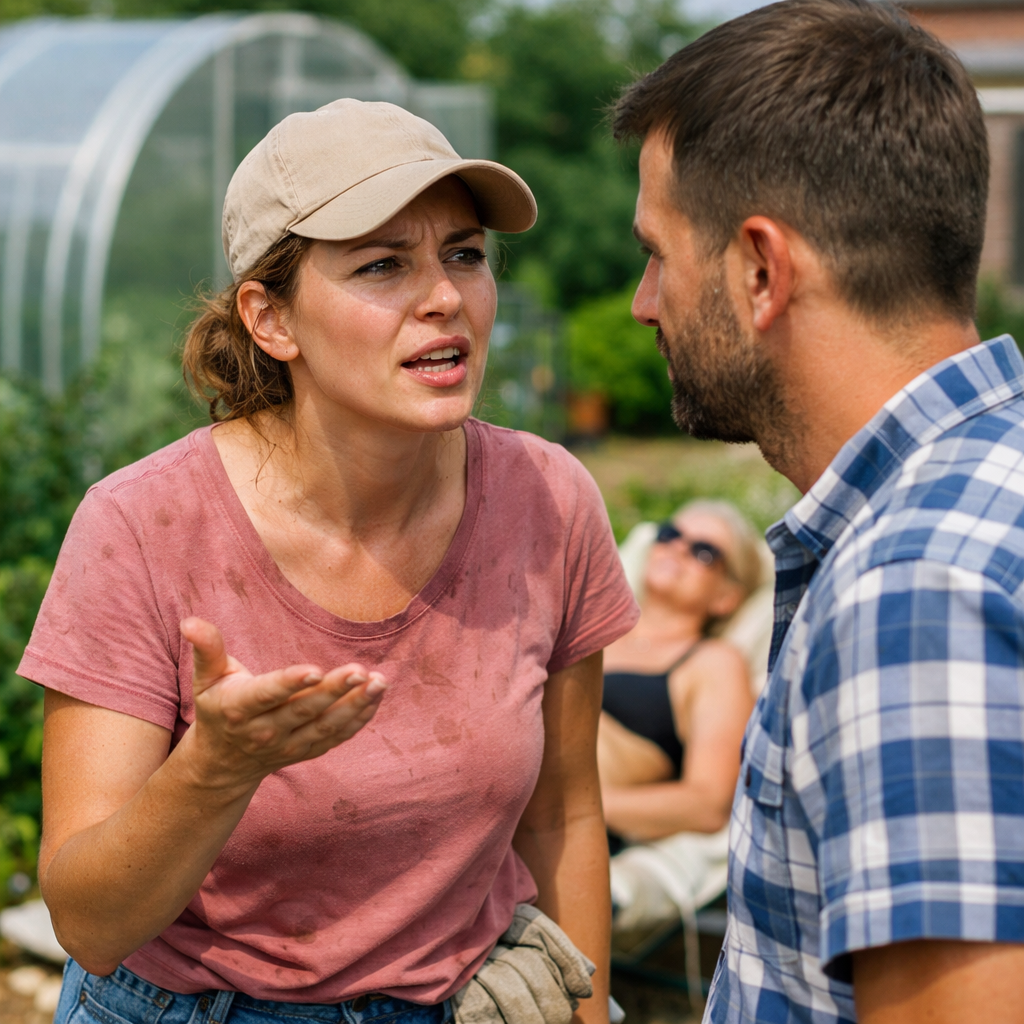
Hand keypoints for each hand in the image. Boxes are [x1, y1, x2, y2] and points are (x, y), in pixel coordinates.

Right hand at [179, 617, 385, 791]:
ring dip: (355, 705)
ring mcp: (288, 745)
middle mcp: (264, 731)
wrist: (221, 763)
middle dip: (334, 690)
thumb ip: (207, 649)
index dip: (290, 683)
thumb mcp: (206, 678)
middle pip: (304, 710)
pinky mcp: (306, 751)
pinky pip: (336, 737)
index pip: (267, 694)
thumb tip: (190, 621)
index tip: (314, 669)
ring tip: (379, 682)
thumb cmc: (216, 707)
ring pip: (326, 726)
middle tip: (359, 670)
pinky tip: (376, 696)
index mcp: (239, 708)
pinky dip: (359, 719)